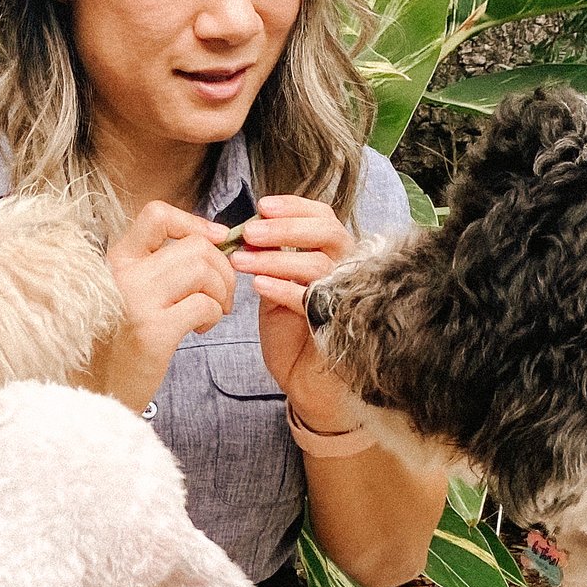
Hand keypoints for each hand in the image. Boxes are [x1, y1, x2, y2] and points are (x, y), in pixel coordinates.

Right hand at [88, 200, 237, 411]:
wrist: (91, 392)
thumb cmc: (115, 343)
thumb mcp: (124, 293)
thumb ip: (154, 266)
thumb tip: (208, 240)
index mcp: (115, 260)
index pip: (157, 215)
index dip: (194, 222)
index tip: (216, 239)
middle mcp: (122, 274)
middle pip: (194, 246)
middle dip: (222, 268)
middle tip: (220, 295)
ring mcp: (136, 301)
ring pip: (203, 271)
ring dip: (220, 292)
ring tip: (212, 313)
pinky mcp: (152, 332)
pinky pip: (203, 305)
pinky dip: (213, 315)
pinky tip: (200, 329)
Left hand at [235, 194, 364, 436]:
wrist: (305, 381)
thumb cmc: (291, 332)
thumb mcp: (276, 286)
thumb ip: (268, 259)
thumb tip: (244, 231)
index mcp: (332, 254)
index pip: (322, 216)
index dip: (294, 207)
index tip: (261, 205)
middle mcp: (346, 269)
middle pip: (327, 232)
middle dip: (285, 228)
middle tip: (249, 232)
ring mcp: (345, 295)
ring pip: (319, 264)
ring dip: (275, 260)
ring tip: (240, 262)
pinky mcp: (336, 323)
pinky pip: (311, 300)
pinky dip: (283, 289)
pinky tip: (257, 286)